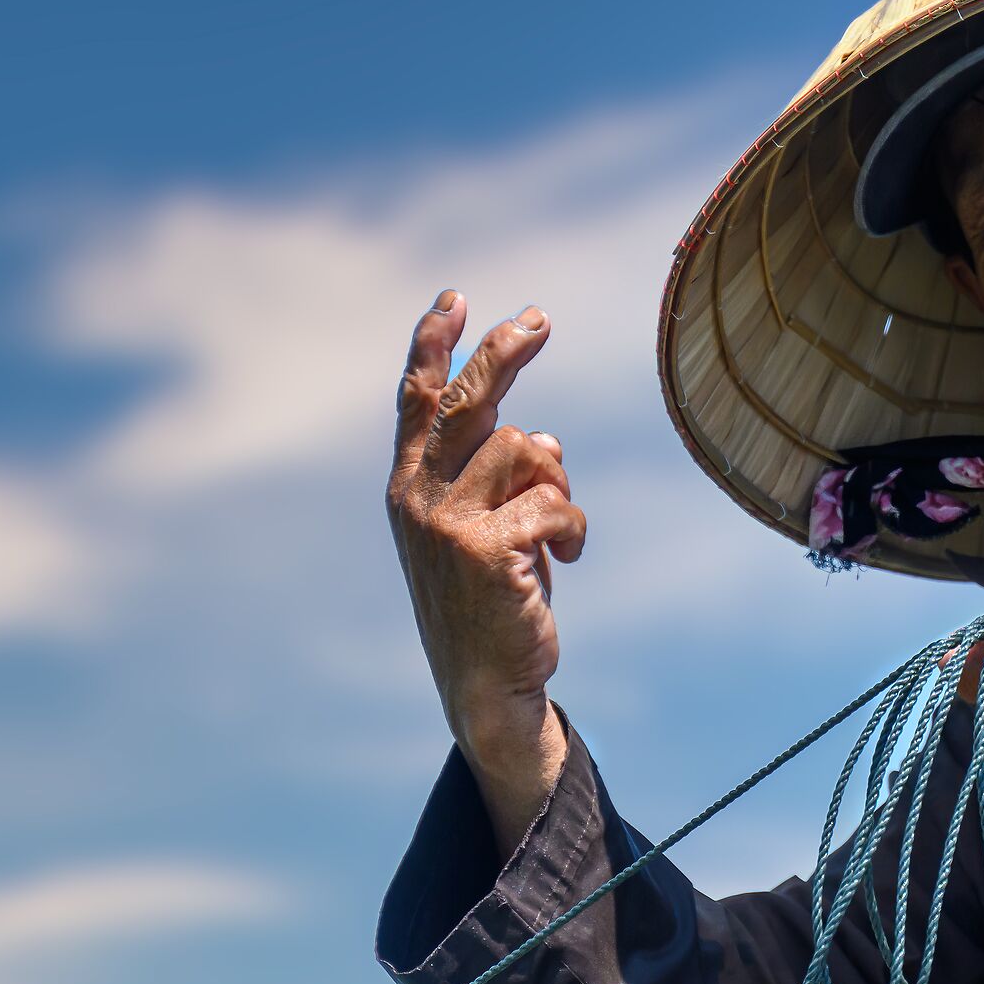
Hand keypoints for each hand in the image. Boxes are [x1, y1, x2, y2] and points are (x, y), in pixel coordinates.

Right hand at [386, 291, 584, 850]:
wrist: (484, 685)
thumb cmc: (493, 603)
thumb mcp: (488, 531)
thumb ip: (502, 480)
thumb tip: (542, 437)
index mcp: (410, 487)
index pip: (418, 401)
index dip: (434, 345)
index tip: (454, 298)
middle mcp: (417, 496)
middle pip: (472, 401)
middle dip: (505, 350)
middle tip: (541, 318)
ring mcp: (446, 521)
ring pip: (529, 451)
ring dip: (560, 488)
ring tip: (556, 537)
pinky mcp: (484, 547)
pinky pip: (556, 503)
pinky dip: (574, 530)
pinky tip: (566, 563)